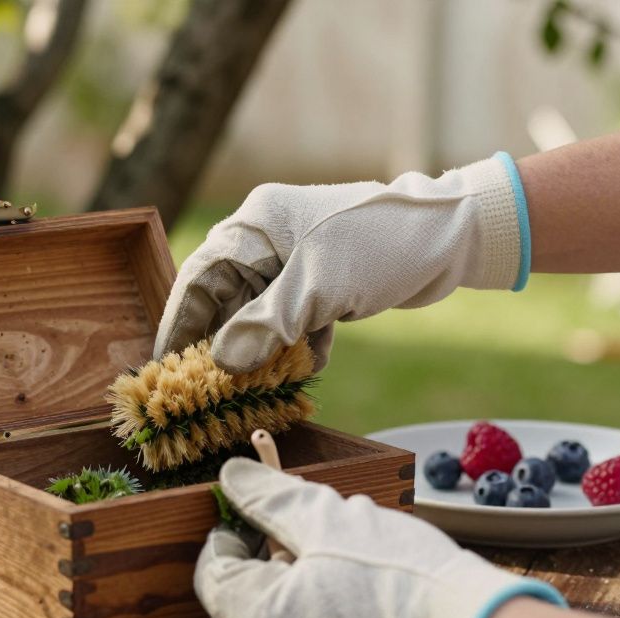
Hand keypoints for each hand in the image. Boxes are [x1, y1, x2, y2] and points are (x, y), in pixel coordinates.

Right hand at [157, 154, 527, 372]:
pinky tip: (313, 364)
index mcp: (255, 224)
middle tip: (215, 392)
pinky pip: (293, 324)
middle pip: (226, 303)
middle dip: (226, 348)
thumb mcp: (318, 287)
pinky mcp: (321, 286)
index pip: (198, 278)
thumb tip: (222, 364)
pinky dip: (299, 347)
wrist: (453, 236)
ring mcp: (295, 265)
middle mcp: (266, 242)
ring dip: (267, 353)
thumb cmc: (380, 244)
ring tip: (267, 387)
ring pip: (261, 319)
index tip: (166, 370)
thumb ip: (266, 326)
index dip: (179, 326)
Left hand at [195, 458, 563, 617]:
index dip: (228, 533)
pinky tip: (359, 587)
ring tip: (337, 553)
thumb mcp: (327, 518)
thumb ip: (271, 496)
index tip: (253, 507)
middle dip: (256, 564)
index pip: (212, 576)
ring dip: (290, 587)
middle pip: (236, 609)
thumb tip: (232, 475)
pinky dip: (317, 616)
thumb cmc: (399, 577)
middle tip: (292, 532)